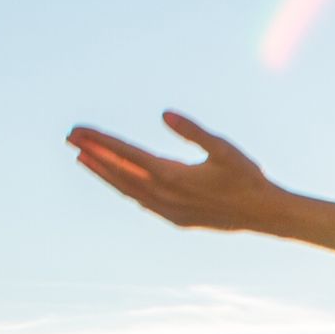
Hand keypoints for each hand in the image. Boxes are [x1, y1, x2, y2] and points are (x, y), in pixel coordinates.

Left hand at [67, 111, 290, 233]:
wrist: (265, 215)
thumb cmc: (247, 177)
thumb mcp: (224, 148)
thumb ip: (193, 131)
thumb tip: (165, 114)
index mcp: (170, 175)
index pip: (124, 153)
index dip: (98, 140)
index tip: (76, 130)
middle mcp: (163, 195)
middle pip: (118, 171)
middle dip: (92, 153)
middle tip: (69, 138)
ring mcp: (168, 210)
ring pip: (126, 189)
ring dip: (104, 173)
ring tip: (82, 159)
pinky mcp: (176, 219)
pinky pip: (141, 203)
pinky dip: (125, 190)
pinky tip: (120, 183)